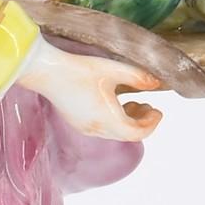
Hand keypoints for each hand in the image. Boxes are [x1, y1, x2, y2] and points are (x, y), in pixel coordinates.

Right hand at [16, 40, 162, 140]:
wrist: (47, 72)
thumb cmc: (79, 70)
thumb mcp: (113, 69)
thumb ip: (138, 77)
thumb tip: (157, 83)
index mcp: (108, 119)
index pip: (137, 133)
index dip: (151, 124)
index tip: (158, 111)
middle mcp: (96, 128)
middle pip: (127, 134)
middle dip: (142, 122)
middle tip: (149, 107)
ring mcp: (85, 127)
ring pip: (115, 133)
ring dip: (128, 121)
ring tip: (133, 103)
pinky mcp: (77, 122)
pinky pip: (102, 129)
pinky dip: (115, 120)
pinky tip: (115, 103)